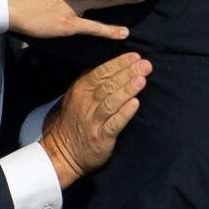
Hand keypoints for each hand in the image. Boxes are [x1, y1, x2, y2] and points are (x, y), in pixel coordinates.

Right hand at [40, 52, 151, 188]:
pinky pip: (113, 124)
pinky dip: (124, 113)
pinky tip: (135, 104)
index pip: (101, 72)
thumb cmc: (75, 119)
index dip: (119, 63)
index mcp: (80, 90)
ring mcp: (92, 121)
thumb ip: (92, 80)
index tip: (135, 56)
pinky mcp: (100, 138)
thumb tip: (116, 63)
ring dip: (127, 90)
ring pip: (111, 102)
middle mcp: (85, 104)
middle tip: (146, 65)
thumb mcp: (77, 96)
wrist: (62, 152)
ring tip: (142, 80)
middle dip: (128, 73)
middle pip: (108, 85)